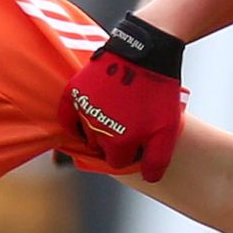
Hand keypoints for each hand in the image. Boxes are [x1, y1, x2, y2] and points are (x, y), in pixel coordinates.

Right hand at [57, 12, 186, 181]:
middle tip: (126, 126)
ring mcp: (84, 111)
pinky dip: (71, 122)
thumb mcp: (167, 129)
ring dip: (95, 130)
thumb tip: (147, 178)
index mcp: (119, 142)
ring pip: (85, 133)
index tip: (137, 141)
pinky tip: (80, 121)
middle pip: (100, 148)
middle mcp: (97, 130)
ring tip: (112, 116)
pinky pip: (65, 116)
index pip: (117, 161)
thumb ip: (157, 159)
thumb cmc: (158, 92)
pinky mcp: (74, 93)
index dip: (128, 153)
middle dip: (112, 142)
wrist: (144, 54)